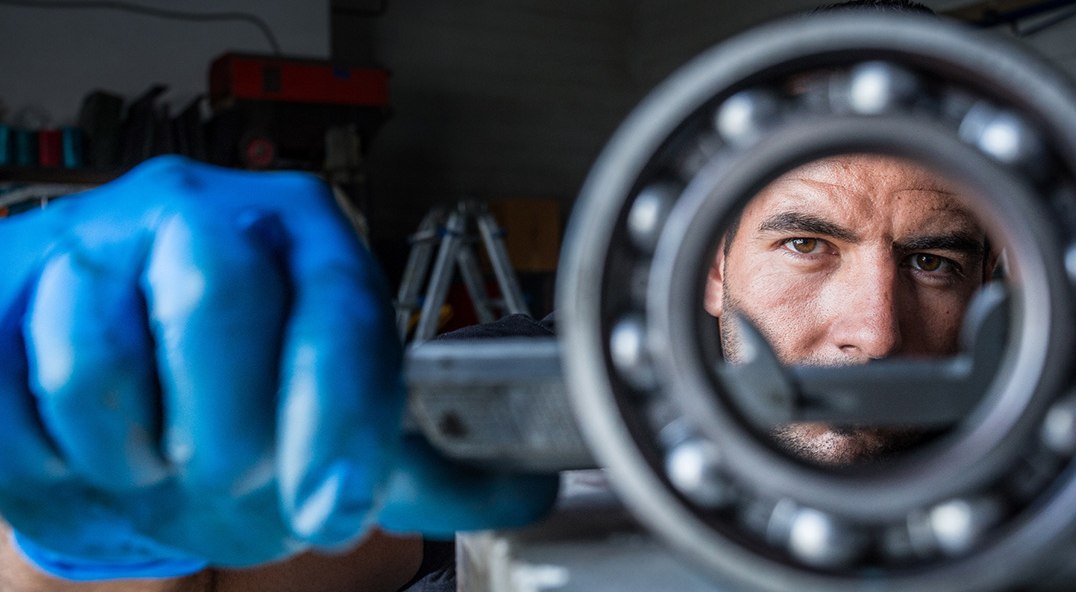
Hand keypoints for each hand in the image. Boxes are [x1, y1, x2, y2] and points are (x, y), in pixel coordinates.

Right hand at [0, 156, 556, 579]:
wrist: (114, 357)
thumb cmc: (237, 387)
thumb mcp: (339, 417)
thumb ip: (426, 460)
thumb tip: (528, 491)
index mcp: (309, 241)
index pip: (338, 316)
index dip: (338, 418)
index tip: (332, 506)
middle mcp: (207, 217)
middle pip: (218, 304)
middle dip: (227, 437)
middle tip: (230, 481)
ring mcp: (97, 243)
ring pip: (101, 355)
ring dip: (133, 454)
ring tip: (155, 458)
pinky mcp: (8, 291)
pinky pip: (11, 391)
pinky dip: (50, 458)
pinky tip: (86, 450)